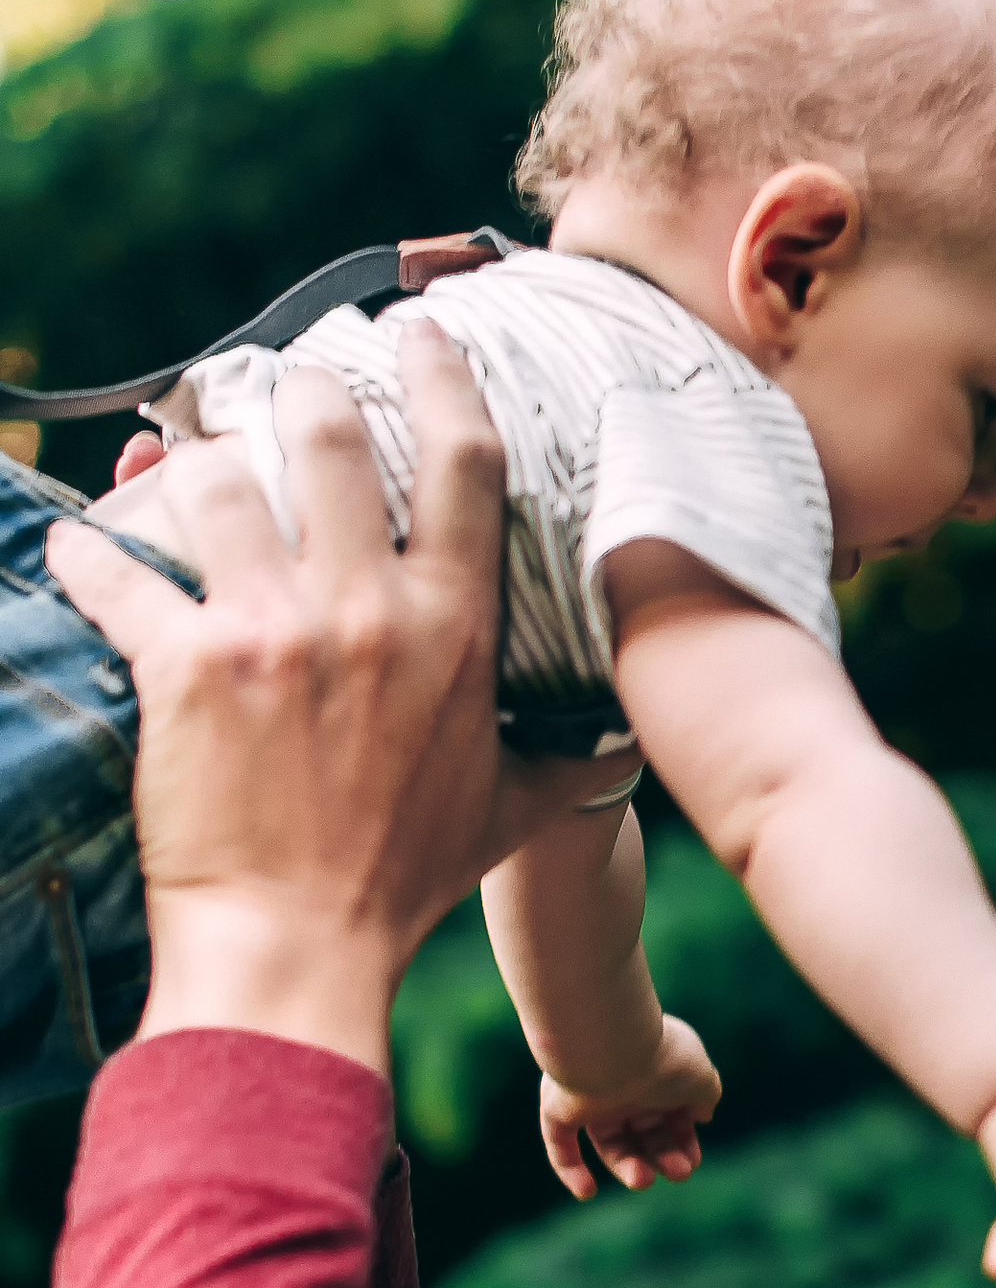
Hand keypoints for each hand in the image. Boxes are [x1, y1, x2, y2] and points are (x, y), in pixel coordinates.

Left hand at [46, 337, 506, 1079]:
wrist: (298, 949)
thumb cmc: (403, 883)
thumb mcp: (510, 812)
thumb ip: (568, 764)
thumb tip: (627, 748)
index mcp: (453, 630)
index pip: (463, 463)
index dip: (440, 378)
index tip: (420, 337)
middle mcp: (367, 610)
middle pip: (328, 436)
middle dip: (298, 388)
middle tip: (280, 384)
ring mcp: (272, 630)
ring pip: (216, 481)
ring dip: (190, 464)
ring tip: (180, 468)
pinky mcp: (183, 664)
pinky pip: (117, 573)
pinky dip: (88, 556)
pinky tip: (76, 551)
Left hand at [540, 1015, 722, 1201]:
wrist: (612, 1045)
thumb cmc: (663, 1058)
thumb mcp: (702, 1078)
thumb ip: (707, 1096)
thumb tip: (702, 1113)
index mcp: (657, 1076)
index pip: (670, 1117)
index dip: (682, 1142)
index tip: (693, 1161)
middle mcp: (624, 1087)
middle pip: (642, 1134)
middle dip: (662, 1157)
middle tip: (678, 1173)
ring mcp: (590, 1098)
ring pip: (609, 1143)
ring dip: (628, 1167)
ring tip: (642, 1180)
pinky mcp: (559, 1107)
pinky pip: (561, 1144)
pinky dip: (571, 1169)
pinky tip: (587, 1192)